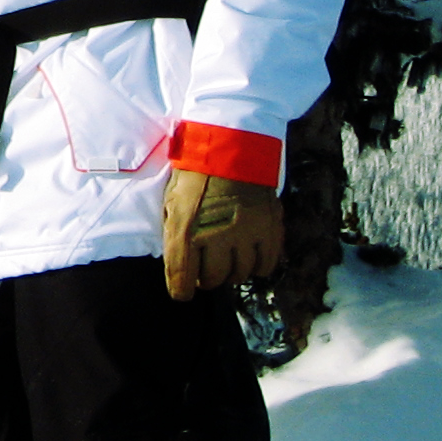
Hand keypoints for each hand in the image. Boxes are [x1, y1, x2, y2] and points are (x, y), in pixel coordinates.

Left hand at [161, 168, 281, 298]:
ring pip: (238, 275)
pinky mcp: (268, 230)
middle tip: (204, 270)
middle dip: (205, 279)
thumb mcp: (173, 202)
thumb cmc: (195, 176)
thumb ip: (175, 233)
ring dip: (230, 272)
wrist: (230, 148)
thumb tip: (179, 262)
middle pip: (212, 279)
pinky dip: (256, 267)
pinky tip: (248, 257)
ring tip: (225, 261)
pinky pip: (264, 266)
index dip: (180, 290)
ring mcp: (244, 235)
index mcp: (185, 229)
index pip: (181, 277)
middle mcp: (215, 237)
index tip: (182, 292)